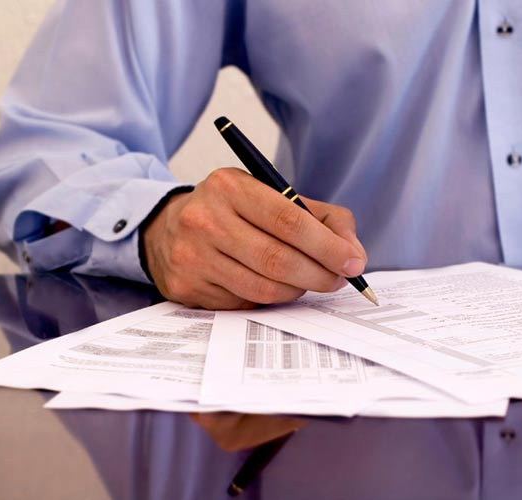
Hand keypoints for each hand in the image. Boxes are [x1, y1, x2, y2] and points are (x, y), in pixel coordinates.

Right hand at [142, 168, 366, 308]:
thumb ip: (320, 217)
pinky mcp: (186, 286)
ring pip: (262, 287)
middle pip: (277, 259)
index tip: (352, 262)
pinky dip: (267, 299)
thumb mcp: (271, 197)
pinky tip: (271, 286)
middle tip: (338, 280)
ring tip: (308, 282)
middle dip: (318, 274)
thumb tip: (354, 253)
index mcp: (229, 186)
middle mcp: (205, 219)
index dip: (326, 245)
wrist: (168, 229)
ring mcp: (192, 256)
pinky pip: (243, 302)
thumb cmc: (233, 213)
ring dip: (296, 290)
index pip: (288, 219)